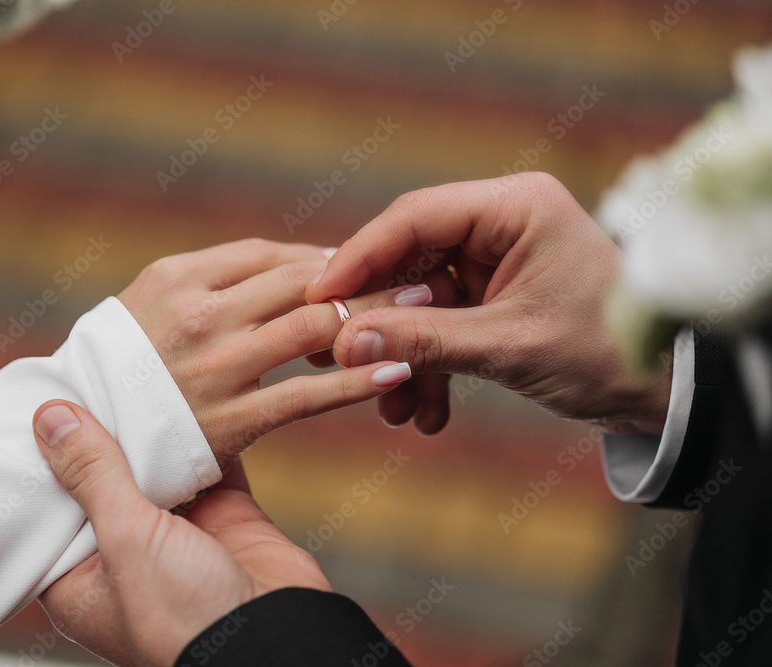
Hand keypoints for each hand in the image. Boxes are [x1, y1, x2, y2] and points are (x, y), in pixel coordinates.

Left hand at [33, 401, 328, 666]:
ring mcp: (179, 539)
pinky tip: (192, 398)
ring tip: (133, 379)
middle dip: (101, 440)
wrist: (280, 639)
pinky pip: (211, 467)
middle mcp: (128, 560)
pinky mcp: (225, 520)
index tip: (39, 414)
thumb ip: (93, 475)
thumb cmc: (187, 620)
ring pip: (158, 472)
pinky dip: (206, 436)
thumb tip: (51, 419)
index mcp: (82, 583)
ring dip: (152, 435)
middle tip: (87, 384)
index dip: (44, 467)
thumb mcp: (125, 540)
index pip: (49, 514)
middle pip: (105, 486)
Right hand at [117, 238, 429, 464]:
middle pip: (302, 282)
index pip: (271, 254)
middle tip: (418, 276)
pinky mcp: (229, 420)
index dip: (327, 259)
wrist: (78, 432)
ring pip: (313, 329)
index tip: (363, 267)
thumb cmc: (121, 364)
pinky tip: (396, 371)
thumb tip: (290, 271)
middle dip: (367, 277)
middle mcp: (198, 314)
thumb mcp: (150, 301)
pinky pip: (307, 397)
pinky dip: (358, 381)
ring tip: (422, 312)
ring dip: (375, 317)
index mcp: (178, 276)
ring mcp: (214, 367)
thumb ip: (212, 281)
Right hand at [305, 173, 672, 435]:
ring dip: (405, 356)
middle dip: (381, 320)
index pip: (414, 218)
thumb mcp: (511, 346)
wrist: (665, 393)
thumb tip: (347, 342)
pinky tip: (425, 412)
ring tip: (393, 408)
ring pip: (421, 301)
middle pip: (409, 260)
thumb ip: (426, 341)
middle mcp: (501, 224)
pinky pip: (443, 324)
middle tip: (339, 358)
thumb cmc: (607, 352)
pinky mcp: (494, 297)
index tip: (319, 299)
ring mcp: (496, 261)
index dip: (360, 258)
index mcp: (516, 207)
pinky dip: (431, 366)